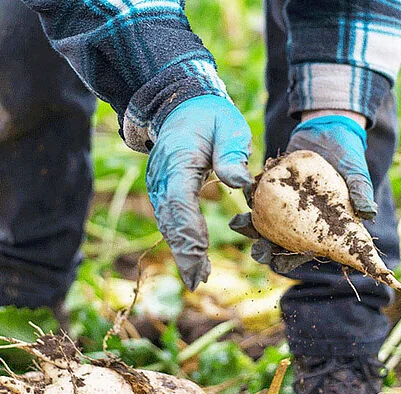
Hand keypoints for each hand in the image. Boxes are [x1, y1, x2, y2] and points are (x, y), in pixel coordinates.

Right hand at [147, 95, 252, 289]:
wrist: (181, 106)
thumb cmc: (210, 118)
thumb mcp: (228, 127)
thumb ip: (232, 153)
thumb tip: (240, 181)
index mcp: (178, 160)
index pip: (180, 200)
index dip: (189, 228)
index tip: (200, 252)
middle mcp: (162, 177)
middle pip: (170, 220)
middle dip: (184, 251)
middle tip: (197, 280)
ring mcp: (160, 186)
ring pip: (168, 225)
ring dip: (182, 252)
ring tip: (198, 278)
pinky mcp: (164, 193)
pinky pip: (171, 222)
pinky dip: (182, 243)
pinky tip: (196, 262)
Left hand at [230, 113, 375, 272]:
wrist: (328, 126)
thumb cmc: (347, 153)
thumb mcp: (356, 171)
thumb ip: (361, 191)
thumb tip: (369, 214)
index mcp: (320, 224)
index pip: (305, 249)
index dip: (291, 260)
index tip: (280, 263)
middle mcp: (299, 217)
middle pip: (279, 241)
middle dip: (265, 250)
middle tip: (258, 251)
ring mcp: (283, 200)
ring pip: (264, 221)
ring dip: (250, 226)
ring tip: (240, 225)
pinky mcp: (272, 182)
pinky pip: (257, 194)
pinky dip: (250, 196)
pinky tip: (242, 197)